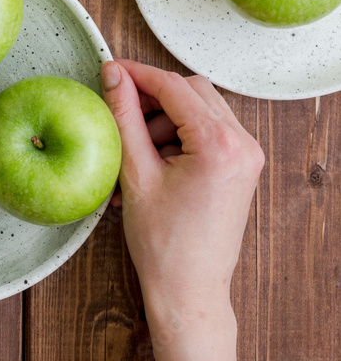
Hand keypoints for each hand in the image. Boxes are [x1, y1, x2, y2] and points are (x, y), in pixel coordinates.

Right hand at [100, 59, 263, 329]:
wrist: (189, 289)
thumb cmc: (163, 244)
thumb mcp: (135, 174)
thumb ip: (124, 118)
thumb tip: (113, 76)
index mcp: (218, 145)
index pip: (173, 87)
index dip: (138, 75)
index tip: (111, 71)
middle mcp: (242, 144)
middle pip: (192, 90)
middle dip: (154, 97)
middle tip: (121, 111)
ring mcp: (248, 155)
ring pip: (202, 107)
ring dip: (167, 118)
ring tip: (138, 151)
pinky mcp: (243, 166)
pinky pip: (211, 129)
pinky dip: (182, 134)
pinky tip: (157, 161)